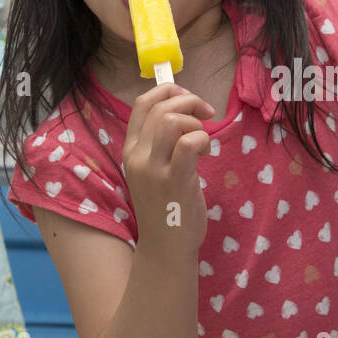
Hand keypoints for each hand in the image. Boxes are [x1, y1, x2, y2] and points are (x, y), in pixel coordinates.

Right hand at [121, 83, 213, 253]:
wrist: (166, 246)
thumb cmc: (166, 206)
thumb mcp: (153, 169)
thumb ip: (160, 143)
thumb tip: (183, 110)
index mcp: (130, 149)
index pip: (142, 103)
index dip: (169, 91)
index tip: (189, 100)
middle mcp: (137, 156)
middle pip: (160, 107)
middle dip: (190, 102)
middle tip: (206, 116)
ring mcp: (153, 170)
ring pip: (171, 120)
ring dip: (195, 122)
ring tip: (203, 140)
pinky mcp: (174, 182)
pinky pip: (189, 143)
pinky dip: (203, 139)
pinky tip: (207, 152)